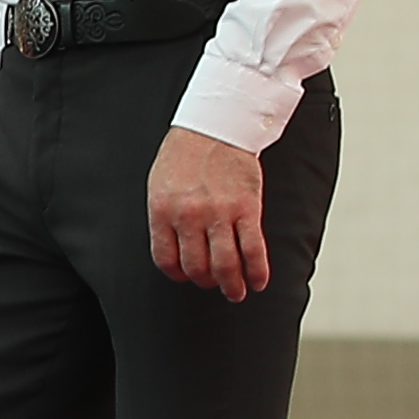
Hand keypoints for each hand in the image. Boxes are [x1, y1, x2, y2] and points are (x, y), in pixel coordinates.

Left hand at [147, 127, 271, 300]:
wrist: (214, 126)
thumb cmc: (184, 154)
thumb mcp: (160, 185)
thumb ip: (164, 218)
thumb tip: (173, 250)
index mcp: (162, 211)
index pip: (166, 260)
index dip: (178, 275)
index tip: (186, 277)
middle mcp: (189, 216)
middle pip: (196, 267)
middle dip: (205, 282)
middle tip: (214, 284)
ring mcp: (219, 213)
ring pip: (225, 264)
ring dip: (231, 286)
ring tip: (236, 293)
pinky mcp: (247, 208)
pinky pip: (253, 249)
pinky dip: (257, 271)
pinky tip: (258, 282)